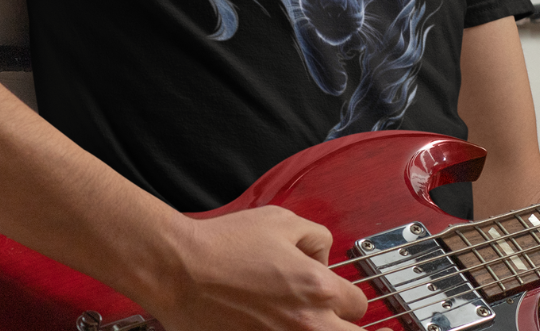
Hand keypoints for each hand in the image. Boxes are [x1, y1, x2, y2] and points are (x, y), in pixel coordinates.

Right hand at [152, 205, 367, 330]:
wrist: (181, 270)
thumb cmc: (225, 245)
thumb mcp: (280, 220)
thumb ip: (316, 237)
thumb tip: (322, 259)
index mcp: (316, 287)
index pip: (357, 303)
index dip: (346, 294)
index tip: (335, 293)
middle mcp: (306, 325)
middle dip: (347, 325)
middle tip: (336, 318)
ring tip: (306, 322)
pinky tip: (278, 327)